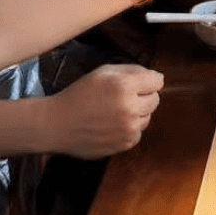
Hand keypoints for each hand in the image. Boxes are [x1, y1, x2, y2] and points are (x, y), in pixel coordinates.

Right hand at [44, 62, 162, 157]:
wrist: (57, 125)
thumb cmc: (79, 95)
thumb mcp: (102, 73)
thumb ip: (132, 71)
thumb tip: (158, 78)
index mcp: (124, 86)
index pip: (157, 81)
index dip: (149, 81)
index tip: (138, 83)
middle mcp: (130, 107)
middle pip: (155, 99)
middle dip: (143, 96)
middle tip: (121, 97)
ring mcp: (129, 128)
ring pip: (148, 117)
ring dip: (137, 113)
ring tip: (113, 112)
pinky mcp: (125, 143)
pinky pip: (138, 132)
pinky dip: (129, 128)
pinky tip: (111, 125)